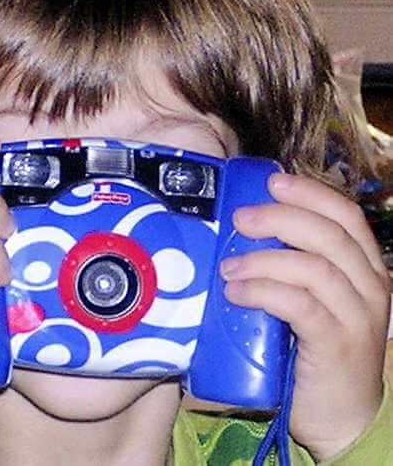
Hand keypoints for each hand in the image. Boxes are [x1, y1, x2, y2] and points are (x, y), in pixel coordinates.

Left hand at [219, 173, 389, 460]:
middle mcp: (370, 288)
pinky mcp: (336, 346)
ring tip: (229, 267)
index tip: (273, 181)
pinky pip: (301, 306)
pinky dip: (265, 292)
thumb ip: (289, 268)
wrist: (340, 416)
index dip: (310, 193)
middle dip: (282, 218)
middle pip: (330, 235)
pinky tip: (236, 293)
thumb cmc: (314, 348)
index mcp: (365, 269)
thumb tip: (238, 235)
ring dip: (264, 259)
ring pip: (315, 269)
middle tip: (241, 218)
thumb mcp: (310, 299)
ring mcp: (357, 318)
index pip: (346, 216)